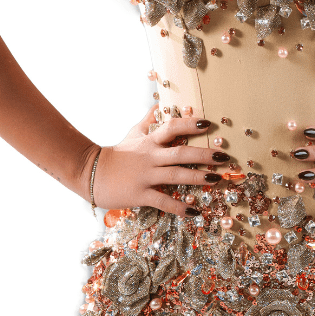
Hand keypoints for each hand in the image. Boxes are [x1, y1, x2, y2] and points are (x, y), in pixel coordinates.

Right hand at [90, 106, 234, 215]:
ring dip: (198, 177)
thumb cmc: (116, 154)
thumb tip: (158, 105)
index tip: (209, 124)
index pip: (172, 128)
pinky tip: (194, 210)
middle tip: (223, 157)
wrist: (91, 173)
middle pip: (181, 153)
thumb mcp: (132, 134)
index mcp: (149, 141)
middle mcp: (150, 157)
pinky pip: (163, 201)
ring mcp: (146, 176)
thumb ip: (147, 120)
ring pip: (176, 176)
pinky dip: (179, 207)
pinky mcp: (140, 194)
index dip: (190, 124)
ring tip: (217, 179)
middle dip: (204, 155)